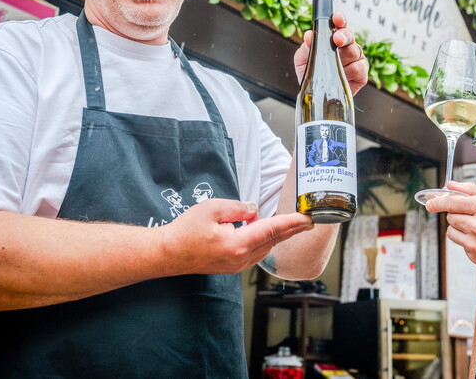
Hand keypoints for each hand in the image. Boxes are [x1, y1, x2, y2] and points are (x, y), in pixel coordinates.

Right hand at [157, 199, 312, 275]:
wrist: (167, 254)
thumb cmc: (186, 230)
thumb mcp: (213, 208)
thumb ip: (238, 208)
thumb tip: (254, 210)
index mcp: (238, 244)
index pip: (272, 230)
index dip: (292, 223)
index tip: (308, 219)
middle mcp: (241, 258)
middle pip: (272, 241)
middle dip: (291, 230)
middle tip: (308, 221)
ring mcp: (236, 265)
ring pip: (264, 248)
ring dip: (275, 235)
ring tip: (288, 224)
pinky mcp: (231, 266)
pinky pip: (255, 252)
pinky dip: (263, 241)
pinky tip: (262, 231)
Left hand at [294, 12, 368, 94]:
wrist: (315, 96)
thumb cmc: (311, 74)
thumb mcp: (302, 60)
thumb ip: (305, 47)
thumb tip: (309, 36)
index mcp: (333, 40)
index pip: (339, 25)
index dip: (340, 20)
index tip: (337, 18)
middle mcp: (346, 47)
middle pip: (350, 36)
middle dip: (344, 36)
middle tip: (336, 40)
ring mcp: (355, 60)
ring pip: (355, 51)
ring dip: (344, 57)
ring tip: (334, 64)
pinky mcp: (361, 74)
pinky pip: (359, 68)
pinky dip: (350, 71)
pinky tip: (342, 75)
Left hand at [425, 181, 475, 271]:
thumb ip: (471, 190)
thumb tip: (449, 184)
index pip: (451, 203)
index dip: (437, 202)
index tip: (429, 204)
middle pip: (451, 217)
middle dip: (458, 215)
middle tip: (475, 216)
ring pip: (452, 233)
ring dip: (461, 229)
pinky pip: (463, 247)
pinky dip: (470, 243)